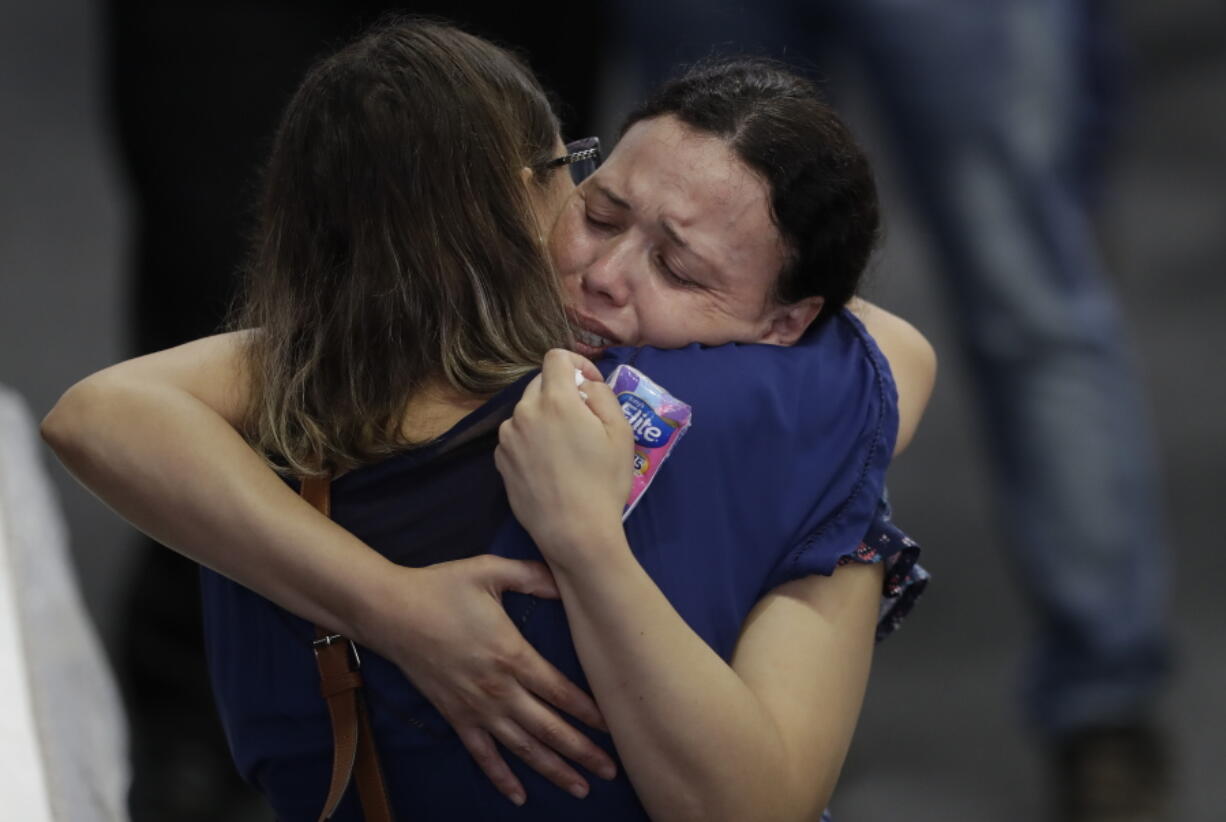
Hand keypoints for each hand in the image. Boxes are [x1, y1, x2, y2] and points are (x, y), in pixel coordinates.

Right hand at [356, 555, 617, 803]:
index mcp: (512, 655)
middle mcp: (498, 690)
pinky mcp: (455, 716)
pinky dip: (501, 778)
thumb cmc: (440, 588)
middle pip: (549, 729)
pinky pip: (482, 754)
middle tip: (610, 770)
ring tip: (581, 788)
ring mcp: (475, 708)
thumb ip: (531, 575)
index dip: (590, 712)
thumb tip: (567, 577)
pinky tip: (520, 796)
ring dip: (553, 770)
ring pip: (522, 748)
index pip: (561, 691)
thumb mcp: (489, 570)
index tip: (615, 727)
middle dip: (583, 751)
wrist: (390, 612)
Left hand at [494, 349, 633, 563]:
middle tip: (583, 420)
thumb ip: (602, 395)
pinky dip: (531, 438)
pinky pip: (517, 435)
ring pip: (527, 410)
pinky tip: (549, 464)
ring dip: (545, 416)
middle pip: (540, 383)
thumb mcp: (620, 433)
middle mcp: (524, 412)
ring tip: (566, 447)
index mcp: (555, 401)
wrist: (574, 532)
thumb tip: (585, 385)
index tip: (590, 386)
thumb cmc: (604, 482)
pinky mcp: (500, 460)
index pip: (556, 357)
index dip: (577, 364)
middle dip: (562, 392)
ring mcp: (507, 438)